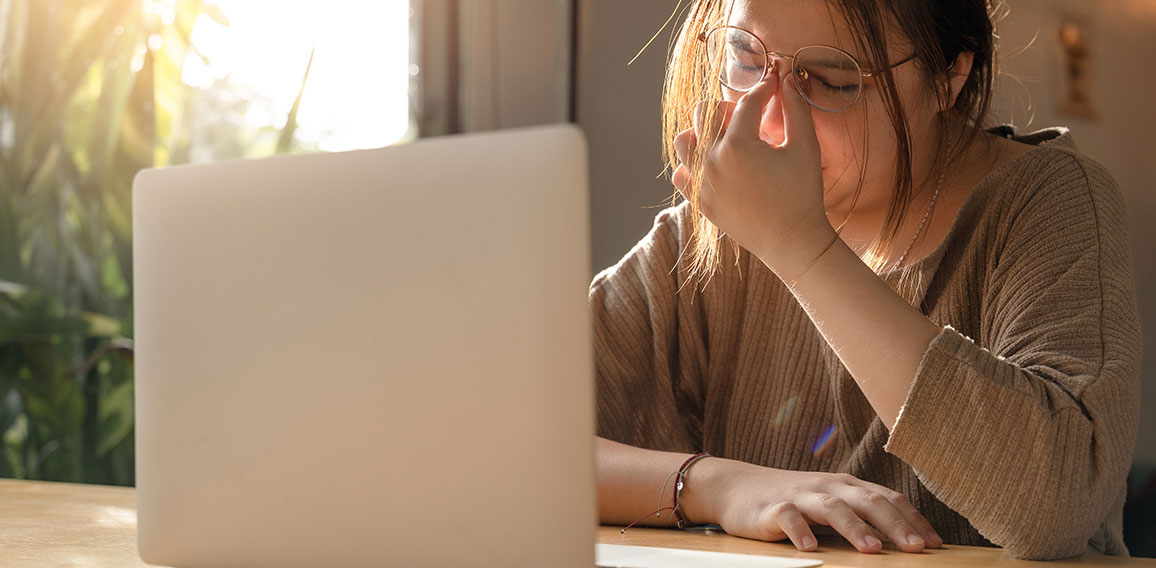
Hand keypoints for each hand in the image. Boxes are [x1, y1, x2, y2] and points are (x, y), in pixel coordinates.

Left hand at [671, 68, 836, 282]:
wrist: (792, 242)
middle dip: (728, 108)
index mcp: (738, 145)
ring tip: (727, 141)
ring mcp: (702, 183)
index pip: (746, 103)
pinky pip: (680, 174)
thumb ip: (795, 108)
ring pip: (684, 141)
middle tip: (751, 120)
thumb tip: (786, 77)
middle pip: (705, 112)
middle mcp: (712, 161)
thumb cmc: (803, 194)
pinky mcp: (699, 202)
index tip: (774, 84)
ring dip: (702, 133)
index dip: (763, 89)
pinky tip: (715, 166)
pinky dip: (692, 165)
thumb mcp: (805, 147)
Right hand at [684, 459, 942, 553]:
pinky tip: (811, 548)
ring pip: (832, 507)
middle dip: (894, 524)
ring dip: (855, 528)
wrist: (736, 486)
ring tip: (872, 550)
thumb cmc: (792, 500)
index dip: (913, 519)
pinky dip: (801, 531)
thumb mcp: (829, 503)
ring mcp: (800, 495)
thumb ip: (860, 515)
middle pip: (867, 501)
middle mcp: (828, 487)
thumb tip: (904, 540)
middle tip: (917, 548)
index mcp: (847, 486)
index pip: (887, 498)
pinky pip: (789, 517)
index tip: (936, 544)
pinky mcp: (773, 508)